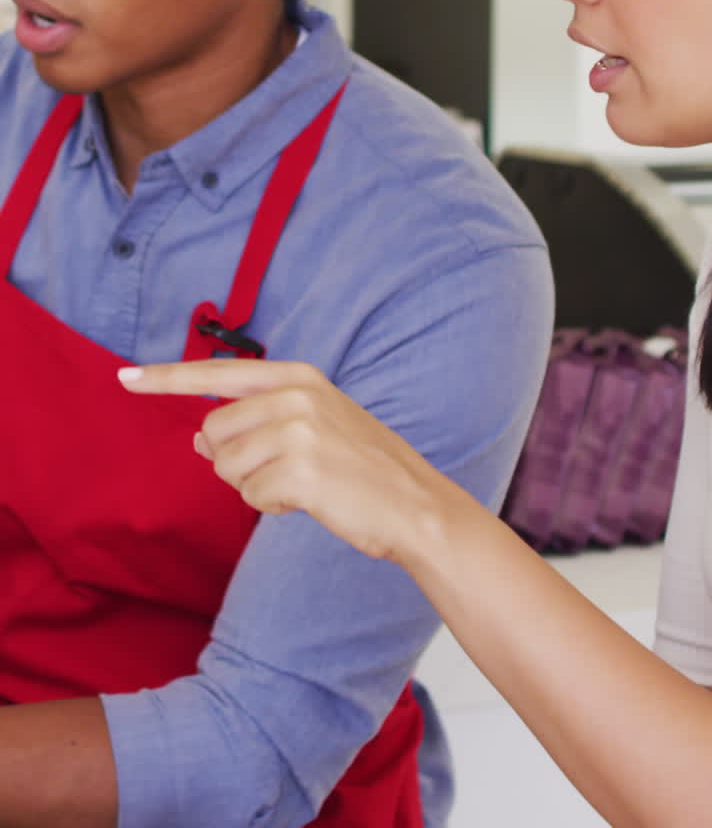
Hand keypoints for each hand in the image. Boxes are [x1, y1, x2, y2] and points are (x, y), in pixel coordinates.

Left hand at [118, 359, 440, 563]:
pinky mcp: (301, 471)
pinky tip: (309, 501)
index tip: (125, 377)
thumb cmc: (361, 468)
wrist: (415, 505)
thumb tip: (200, 442)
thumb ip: (256, 424)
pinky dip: (272, 507)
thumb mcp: (312, 427)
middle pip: (214, 432)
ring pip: (227, 468)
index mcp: (297, 377)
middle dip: (234, 462)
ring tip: (302, 485)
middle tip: (283, 472)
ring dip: (254, 487)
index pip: (217, 374)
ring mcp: (299, 431)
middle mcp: (295, 395)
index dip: (166, 378)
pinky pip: (251, 497)